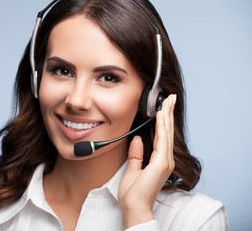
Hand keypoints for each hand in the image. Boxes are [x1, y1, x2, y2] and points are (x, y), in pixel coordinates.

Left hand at [118, 94, 175, 228]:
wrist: (134, 206)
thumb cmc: (134, 193)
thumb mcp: (133, 169)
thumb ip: (136, 155)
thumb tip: (137, 140)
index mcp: (159, 161)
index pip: (162, 136)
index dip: (164, 121)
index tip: (164, 108)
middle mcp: (165, 160)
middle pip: (167, 131)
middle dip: (168, 113)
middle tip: (171, 98)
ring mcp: (165, 161)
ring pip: (166, 133)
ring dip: (167, 115)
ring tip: (168, 101)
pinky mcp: (161, 163)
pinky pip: (162, 140)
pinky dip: (162, 126)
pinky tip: (161, 115)